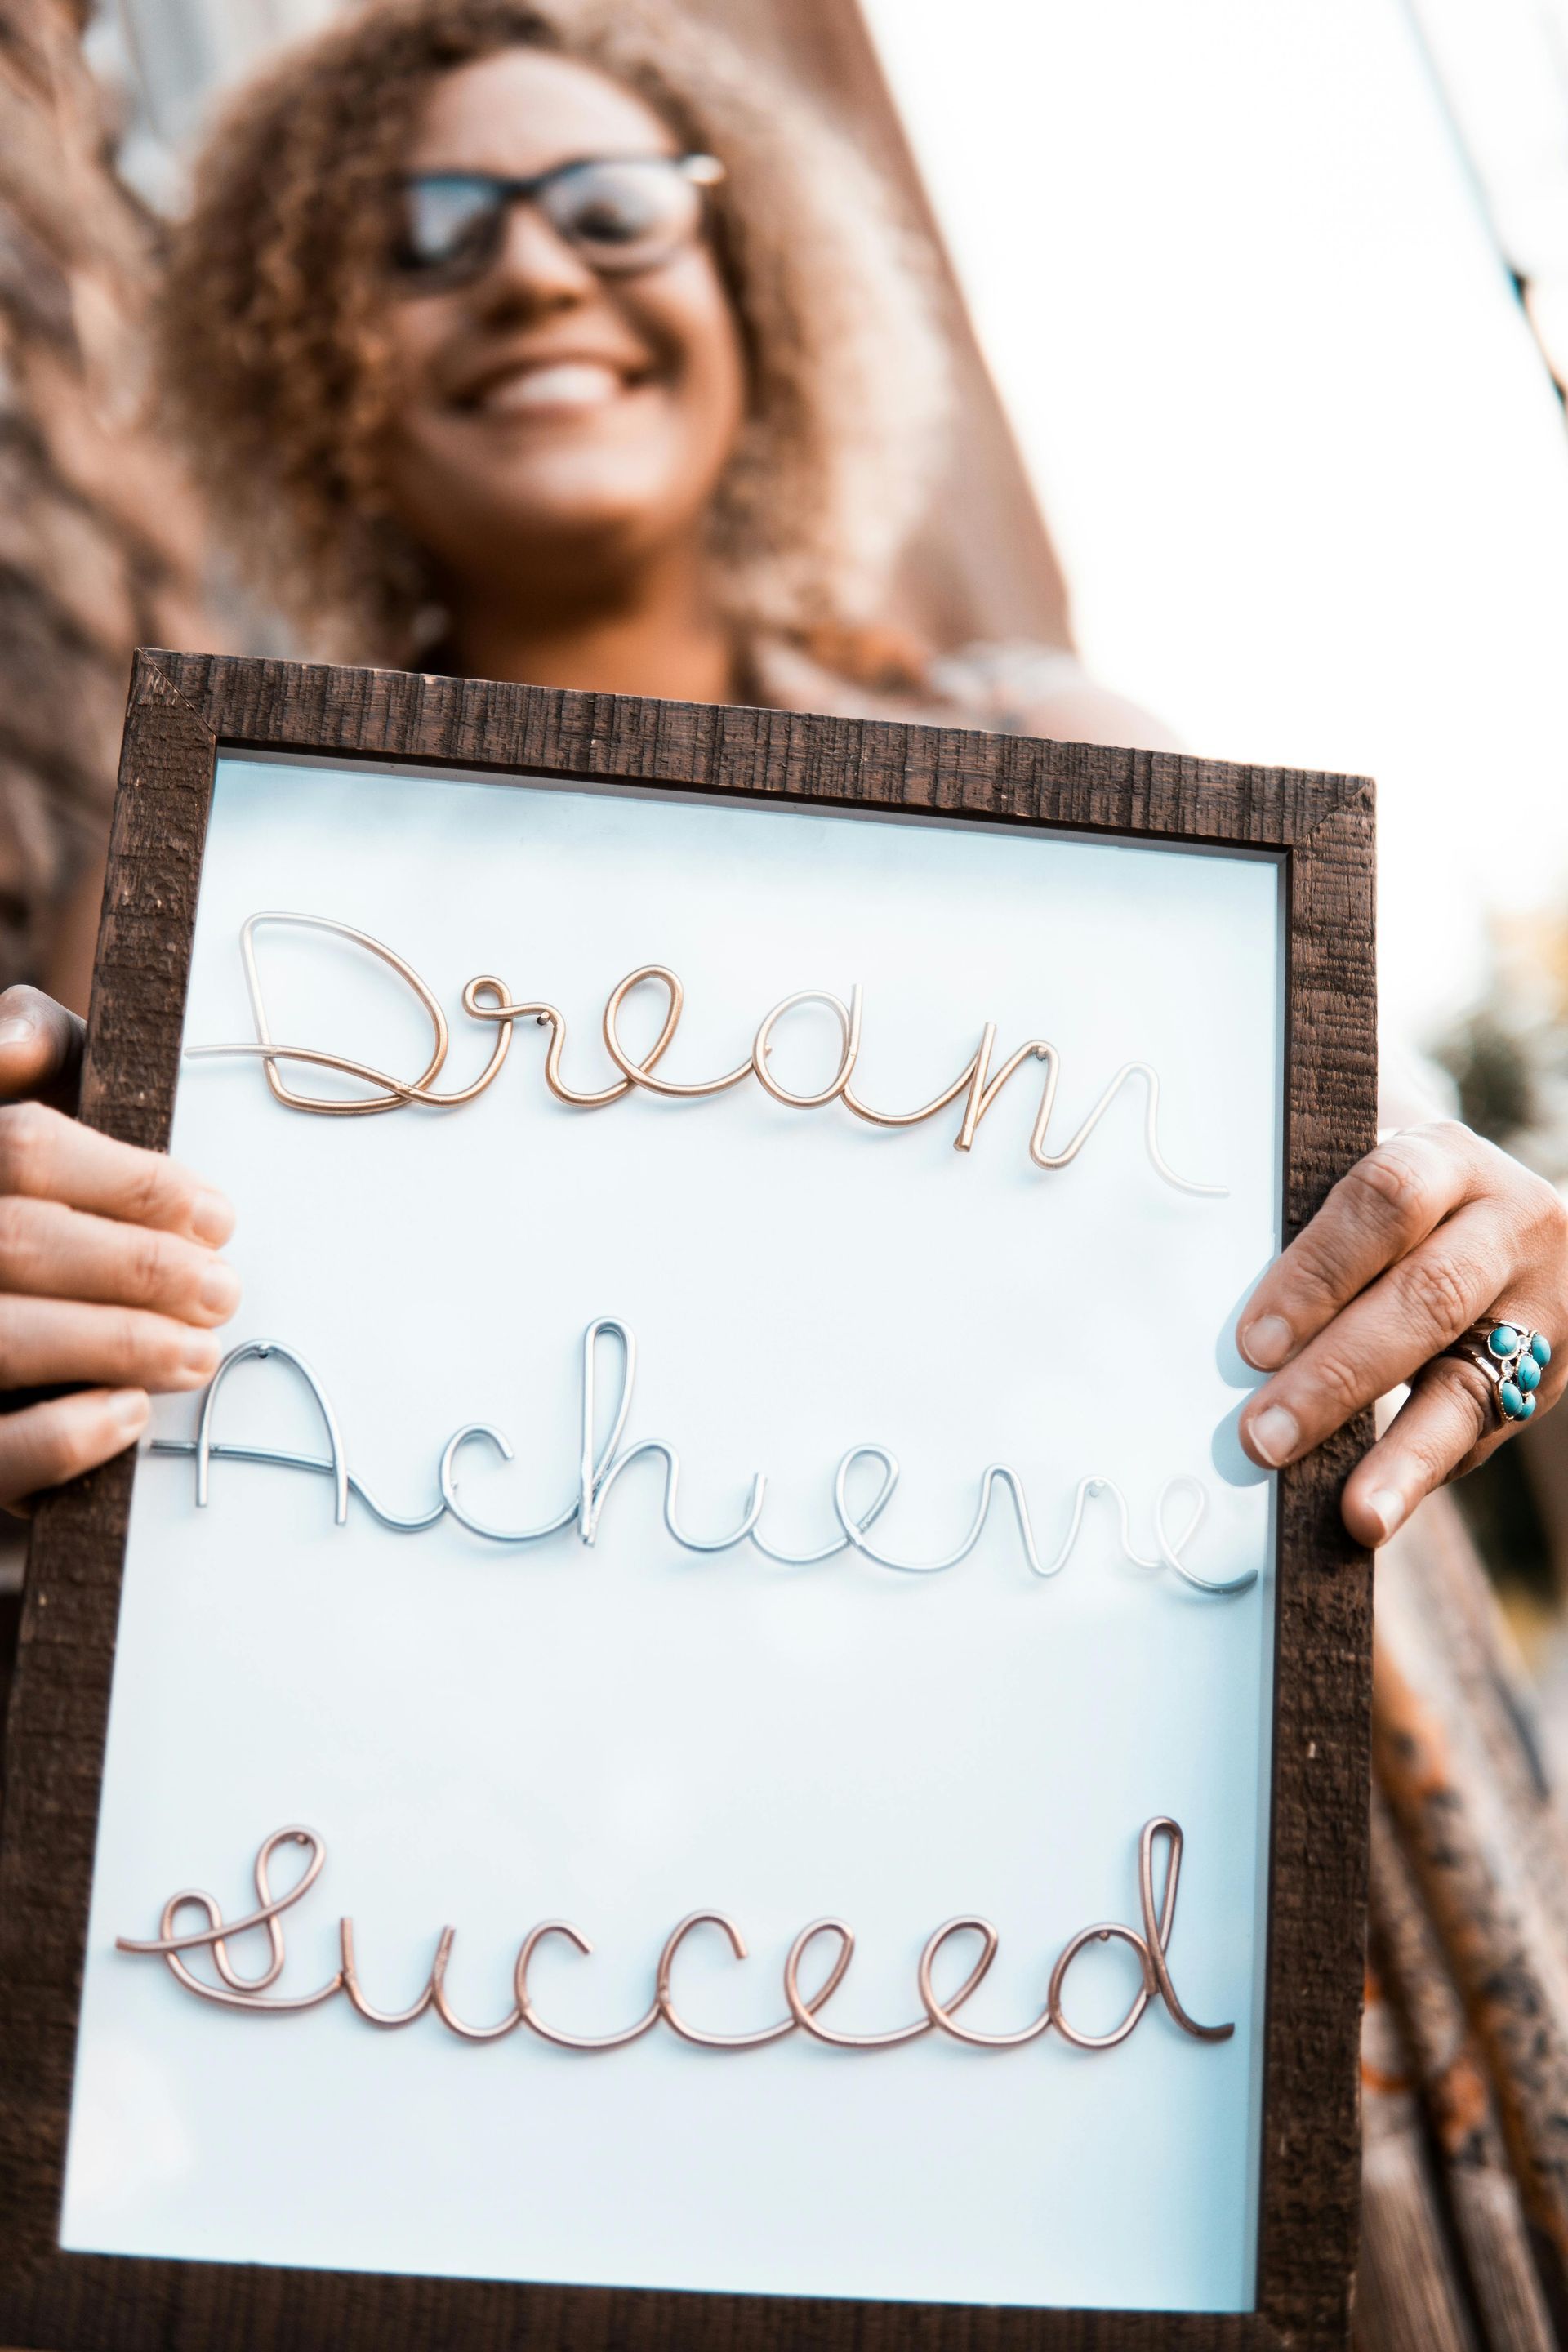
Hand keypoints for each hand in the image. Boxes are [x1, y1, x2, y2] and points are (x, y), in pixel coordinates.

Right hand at [0, 986, 238, 1513]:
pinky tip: (128, 1416)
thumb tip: (18, 1042)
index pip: (24, 1148)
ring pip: (0, 1340)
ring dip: (117, 1345)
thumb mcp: (25, 1097)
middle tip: (225, 1291)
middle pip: (18, 1241)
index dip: (132, 1183)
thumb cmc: (31, 1183)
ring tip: (200, 1352)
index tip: (218, 1217)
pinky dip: (59, 1439)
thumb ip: (34, 1048)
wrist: (14, 1265)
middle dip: (140, 1268)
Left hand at [1237, 1121, 1567, 1545]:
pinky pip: (1484, 1432)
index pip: (1385, 1202)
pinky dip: (1422, 1474)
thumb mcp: (1373, 1187)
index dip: (1317, 1272)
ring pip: (1469, 1381)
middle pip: (1426, 1297)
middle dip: (1338, 1373)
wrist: (1519, 1227)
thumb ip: (1314, 1224)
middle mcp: (1509, 1221)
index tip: (1253, 1342)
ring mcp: (1542, 1302)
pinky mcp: (1549, 1374)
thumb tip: (1222, 1309)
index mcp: (1446, 1157)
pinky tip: (1378, 1510)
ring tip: (1354, 1514)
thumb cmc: (1401, 1212)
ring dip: (1401, 1454)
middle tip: (1262, 1435)